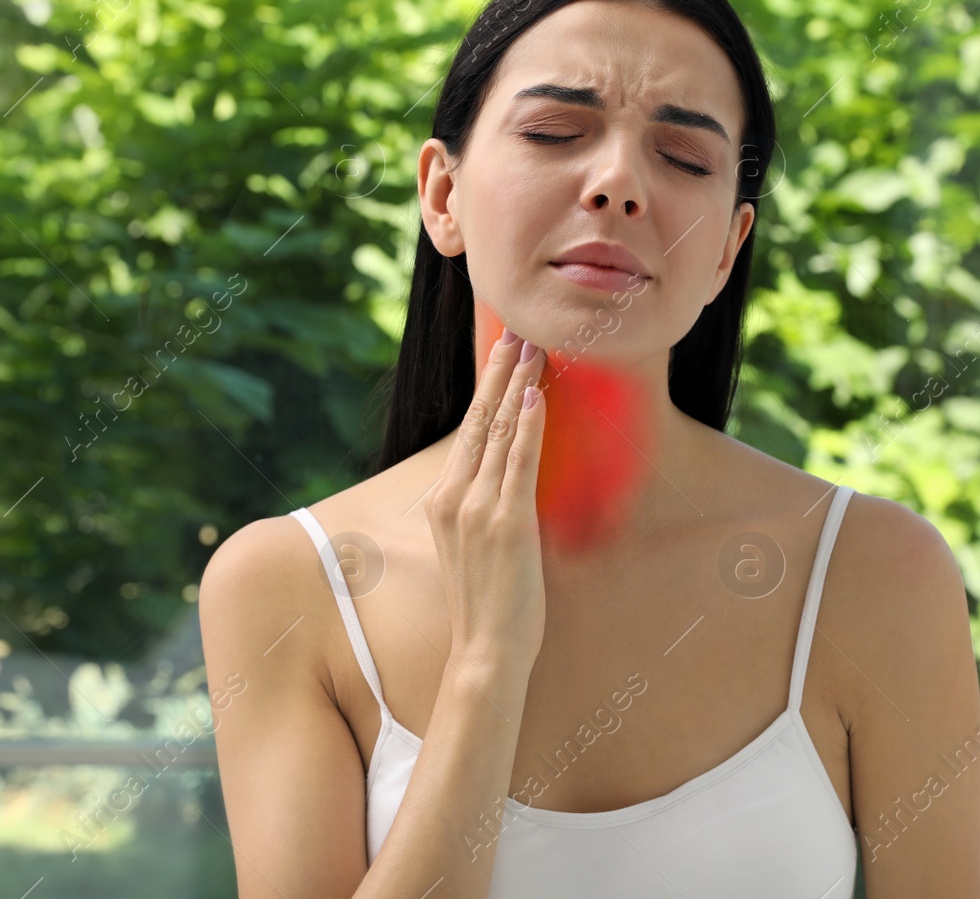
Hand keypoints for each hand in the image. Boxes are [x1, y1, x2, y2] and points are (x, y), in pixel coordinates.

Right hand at [424, 328, 548, 672]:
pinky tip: (535, 397)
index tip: (501, 352)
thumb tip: (506, 477)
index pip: (468, 431)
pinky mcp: (507, 522)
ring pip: (500, 433)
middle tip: (516, 331)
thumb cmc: (488, 603)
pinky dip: (528, 426)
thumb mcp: (474, 546)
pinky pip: (519, 463)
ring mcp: (478, 508)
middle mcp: (454, 497)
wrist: (486, 649)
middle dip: (499, 372)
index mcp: (444, 500)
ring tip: (533, 349)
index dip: (487, 388)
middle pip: (479, 420)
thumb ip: (482, 508)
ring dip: (518, 386)